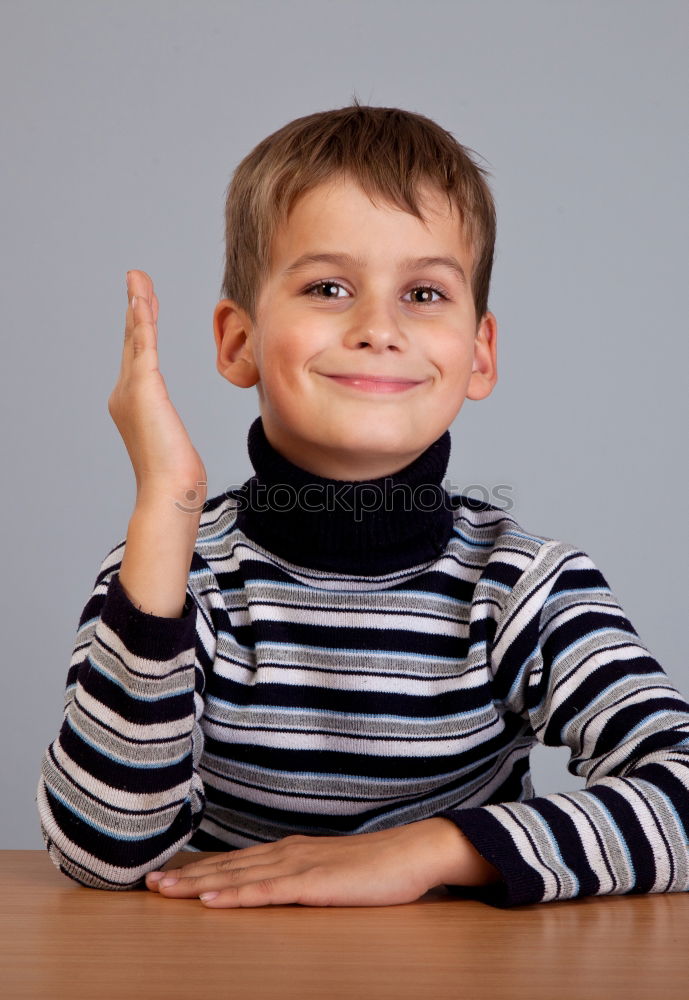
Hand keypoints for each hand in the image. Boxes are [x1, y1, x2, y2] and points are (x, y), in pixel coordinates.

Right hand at [108, 270, 206, 509]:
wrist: (168, 490)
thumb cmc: (176, 477)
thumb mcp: (176, 446)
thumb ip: (173, 433)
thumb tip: (180, 445)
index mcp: (134, 405)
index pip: (139, 357)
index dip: (142, 329)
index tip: (147, 305)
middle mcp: (125, 394)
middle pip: (133, 341)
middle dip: (136, 308)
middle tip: (138, 280)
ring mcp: (130, 389)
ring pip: (135, 337)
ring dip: (137, 304)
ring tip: (137, 278)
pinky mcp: (143, 387)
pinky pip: (143, 344)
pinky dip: (143, 319)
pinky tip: (142, 298)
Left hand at [145, 819, 477, 907]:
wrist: (413, 853)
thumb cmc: (376, 867)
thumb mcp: (331, 872)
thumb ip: (303, 877)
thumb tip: (279, 888)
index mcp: (290, 851)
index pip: (235, 861)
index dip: (199, 870)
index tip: (167, 875)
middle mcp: (286, 853)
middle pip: (227, 866)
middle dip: (186, 877)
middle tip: (148, 883)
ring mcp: (298, 866)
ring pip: (237, 876)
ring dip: (198, 884)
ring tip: (164, 891)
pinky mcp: (312, 883)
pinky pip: (266, 892)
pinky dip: (235, 895)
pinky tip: (211, 900)